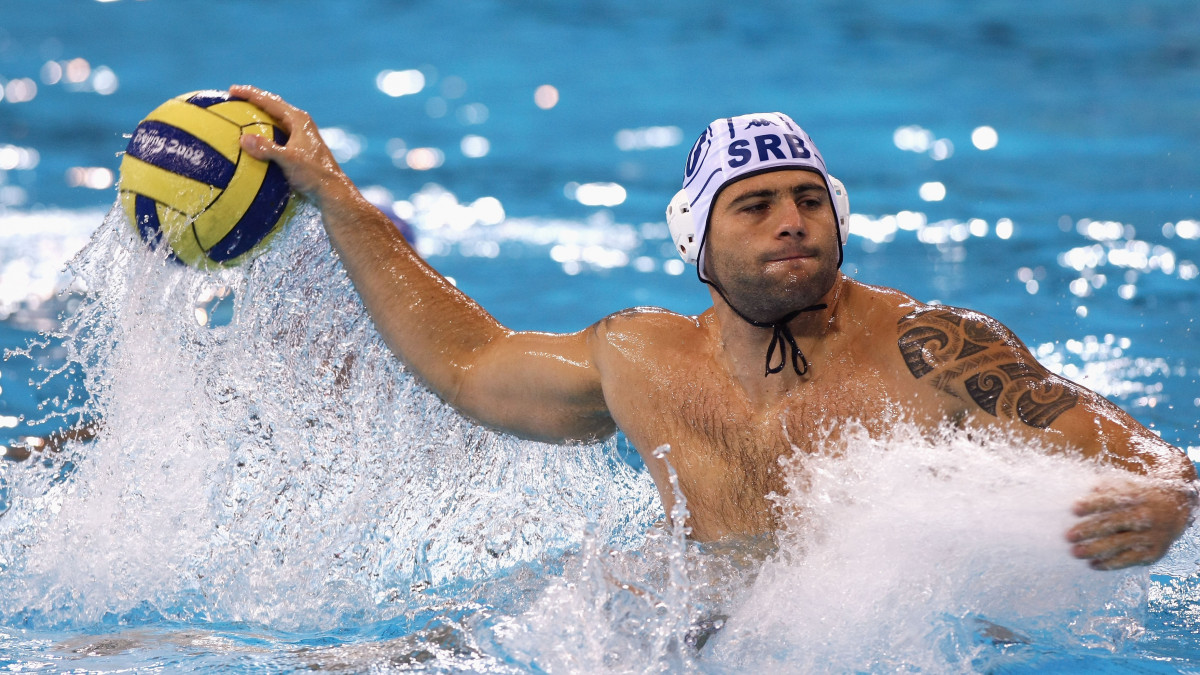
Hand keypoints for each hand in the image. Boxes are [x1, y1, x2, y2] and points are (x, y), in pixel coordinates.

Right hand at [228, 85, 354, 207]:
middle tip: (232, 98)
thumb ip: (268, 149)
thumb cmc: (314, 175)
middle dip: (252, 101)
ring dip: (257, 117)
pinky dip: (261, 136)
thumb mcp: (290, 161)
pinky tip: (249, 145)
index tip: (232, 90)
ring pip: (274, 121)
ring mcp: (299, 137)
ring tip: (238, 117)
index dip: (250, 93)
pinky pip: (275, 137)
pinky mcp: (297, 150)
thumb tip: (243, 139)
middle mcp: (300, 125)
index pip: (270, 101)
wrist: (332, 192)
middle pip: (272, 106)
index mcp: (299, 120)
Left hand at [1067, 476, 1197, 569]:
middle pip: (1114, 523)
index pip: (1112, 500)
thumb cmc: (1139, 495)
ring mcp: (1150, 536)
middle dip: (1089, 530)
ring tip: (1075, 552)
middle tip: (1068, 536)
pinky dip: (1111, 563)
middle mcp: (1145, 516)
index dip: (1093, 504)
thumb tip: (1084, 489)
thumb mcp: (1127, 484)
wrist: (1176, 508)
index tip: (1074, 509)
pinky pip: (1130, 559)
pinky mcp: (1154, 552)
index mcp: (1137, 496)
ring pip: (1120, 544)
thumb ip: (1106, 486)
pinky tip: (1093, 564)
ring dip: (1096, 550)